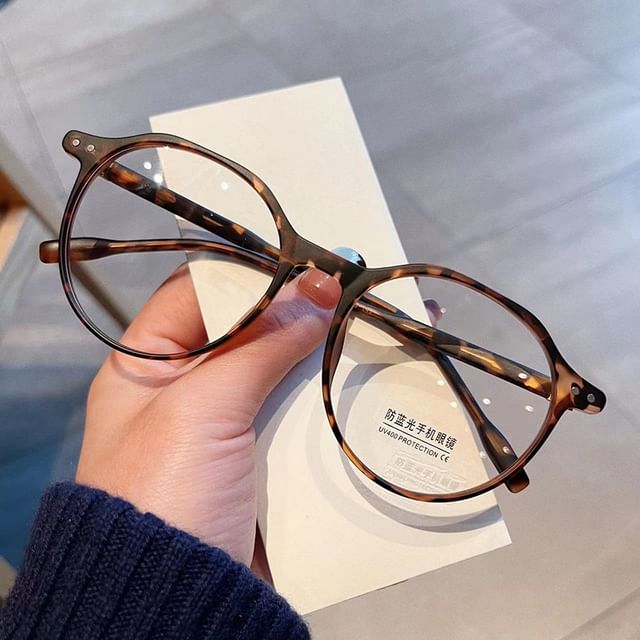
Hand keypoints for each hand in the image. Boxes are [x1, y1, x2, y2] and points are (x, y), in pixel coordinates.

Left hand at [76, 265, 340, 572]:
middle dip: (297, 310)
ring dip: (320, 350)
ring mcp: (228, 423)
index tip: (307, 262)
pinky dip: (326, 392)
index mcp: (148, 365)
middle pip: (247, 329)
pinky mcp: (262, 456)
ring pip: (280, 369)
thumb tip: (318, 286)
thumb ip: (261, 344)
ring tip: (370, 321)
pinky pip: (296, 410)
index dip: (252, 274)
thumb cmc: (169, 491)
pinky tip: (363, 372)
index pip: (199, 293)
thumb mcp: (203, 406)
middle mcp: (186, 387)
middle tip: (353, 287)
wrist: (178, 604)